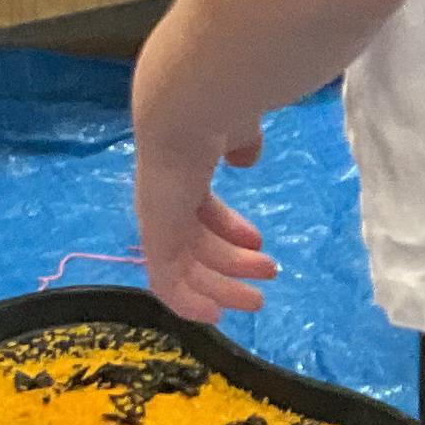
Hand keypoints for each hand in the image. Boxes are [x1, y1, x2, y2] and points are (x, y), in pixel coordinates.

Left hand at [134, 121, 275, 318]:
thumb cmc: (219, 110)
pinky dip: (186, 303)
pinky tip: (213, 315)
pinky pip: (166, 281)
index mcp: (185, 171)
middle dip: (231, 262)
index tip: (257, 244)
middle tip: (268, 274)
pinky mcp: (156, 237)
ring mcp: (159, 218)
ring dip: (222, 284)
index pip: (200, 209)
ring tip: (257, 299)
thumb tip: (244, 156)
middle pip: (195, 241)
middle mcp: (167, 197)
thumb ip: (241, 142)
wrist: (187, 109)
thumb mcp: (238, 126)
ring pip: (186, 265)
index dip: (228, 229)